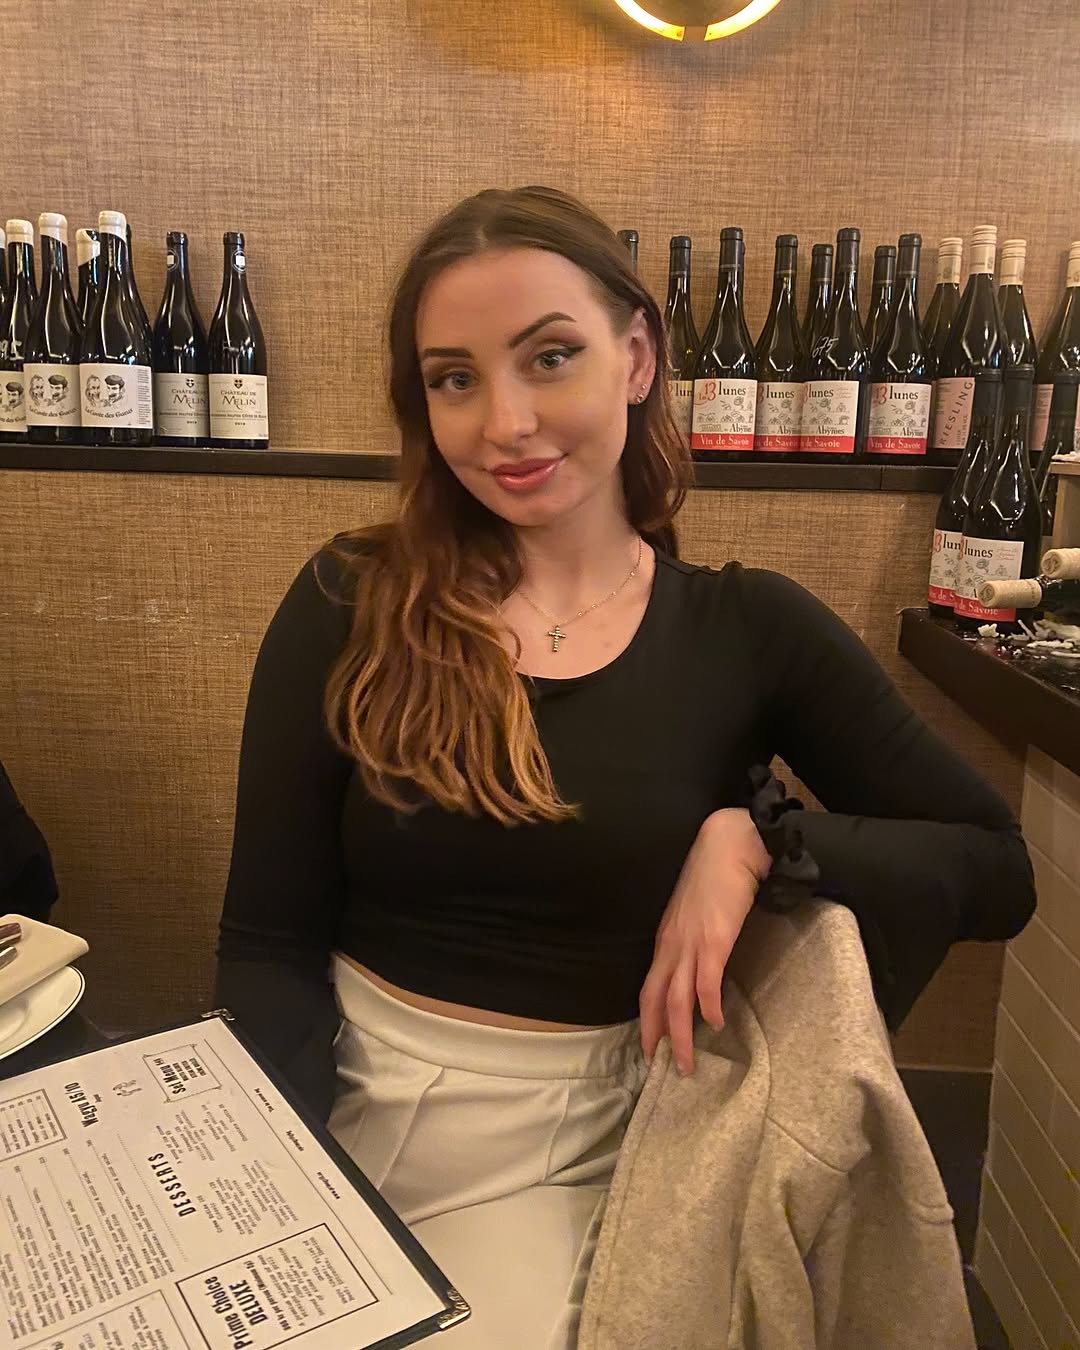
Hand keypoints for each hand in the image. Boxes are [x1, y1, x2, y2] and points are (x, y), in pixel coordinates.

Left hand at [639, 808, 770, 1076]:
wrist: (730, 842)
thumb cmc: (714, 873)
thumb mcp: (694, 911)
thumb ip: (692, 936)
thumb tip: (700, 962)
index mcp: (666, 939)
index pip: (648, 988)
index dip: (648, 1019)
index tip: (650, 1046)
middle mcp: (672, 944)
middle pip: (654, 999)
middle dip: (656, 1036)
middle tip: (659, 1067)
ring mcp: (692, 943)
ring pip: (676, 999)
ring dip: (680, 1035)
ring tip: (687, 1063)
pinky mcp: (715, 939)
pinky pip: (707, 981)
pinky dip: (709, 1006)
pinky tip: (717, 1022)